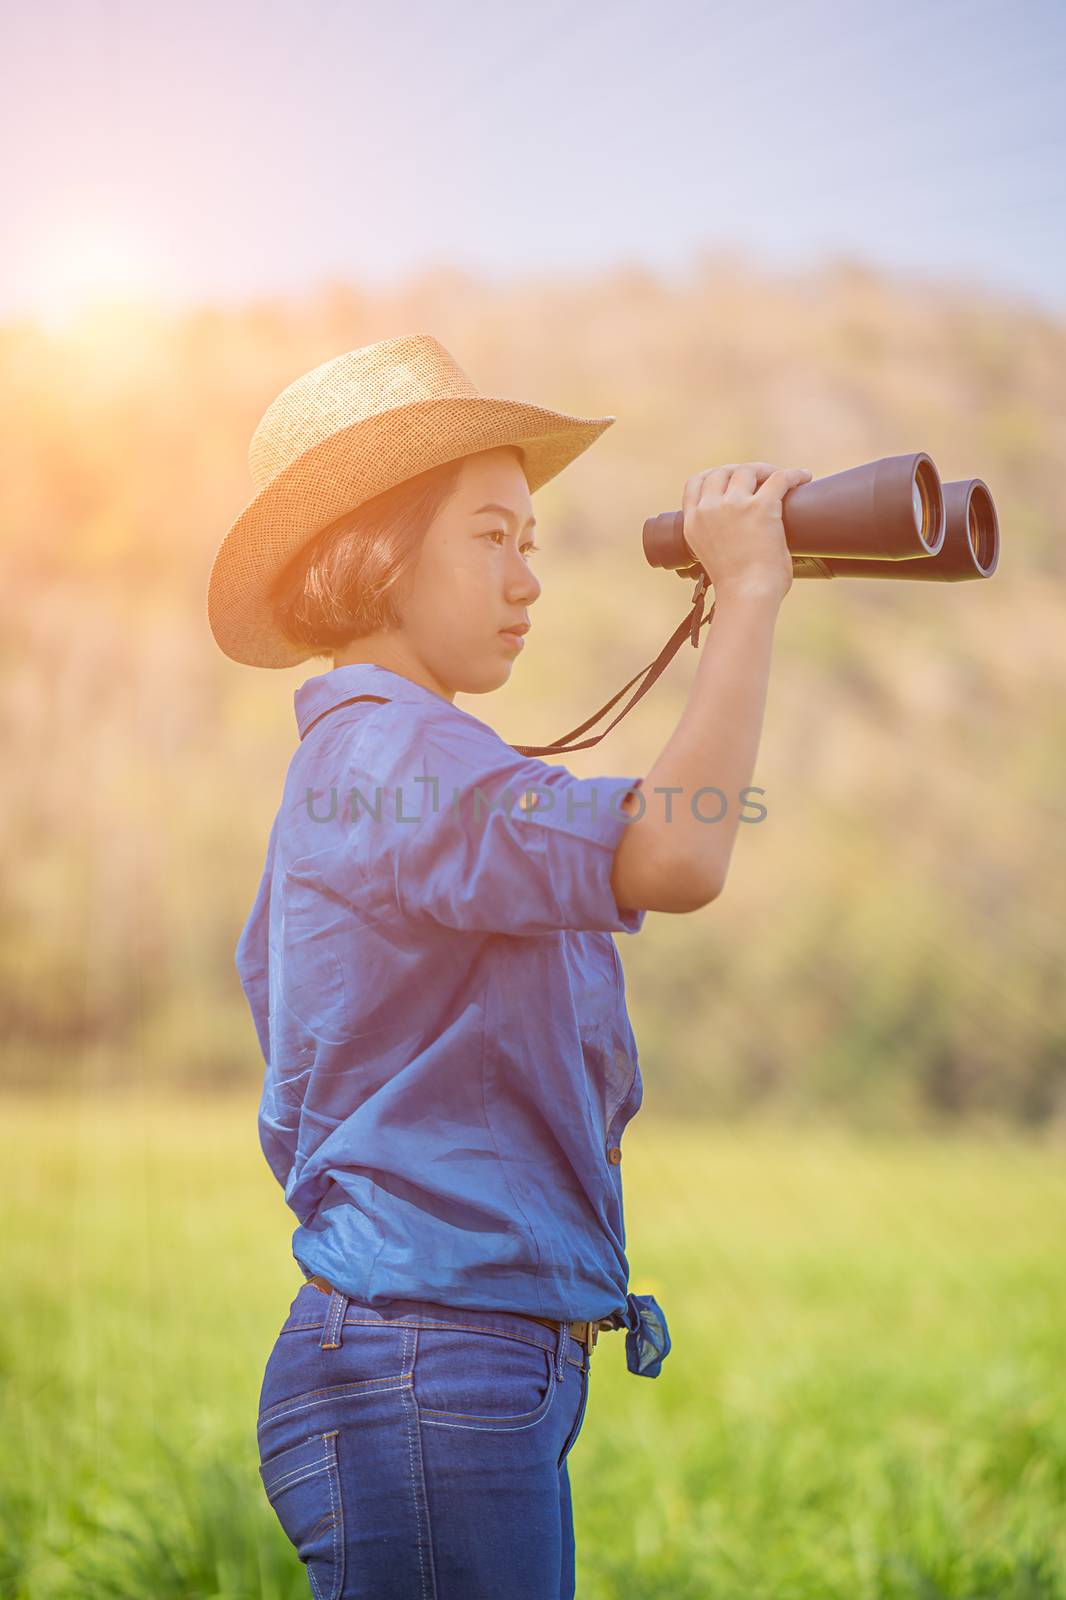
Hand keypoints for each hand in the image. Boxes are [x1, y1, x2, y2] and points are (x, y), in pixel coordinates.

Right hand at [681, 461, 811, 603]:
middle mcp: (709, 509)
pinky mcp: (761, 507)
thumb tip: (741, 537)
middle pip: (722, 471)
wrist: (746, 596)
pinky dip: (794, 475)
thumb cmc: (735, 589)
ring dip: (764, 470)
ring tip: (779, 476)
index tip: (727, 478)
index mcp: (693, 522)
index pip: (695, 483)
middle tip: (759, 478)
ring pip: (748, 470)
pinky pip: (779, 478)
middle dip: (740, 471)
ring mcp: (734, 505)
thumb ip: (717, 540)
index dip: (712, 476)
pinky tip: (804, 477)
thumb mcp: (710, 558)